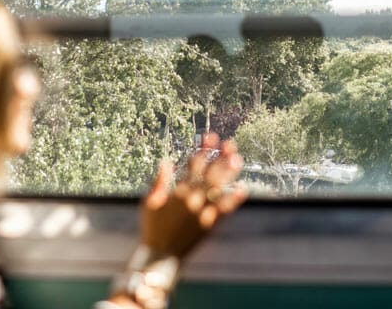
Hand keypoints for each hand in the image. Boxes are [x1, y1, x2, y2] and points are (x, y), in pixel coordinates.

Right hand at [140, 133, 246, 258]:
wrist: (160, 255)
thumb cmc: (153, 228)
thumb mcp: (149, 203)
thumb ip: (158, 182)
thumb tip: (165, 162)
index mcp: (178, 192)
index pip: (194, 165)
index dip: (204, 149)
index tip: (211, 137)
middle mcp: (192, 200)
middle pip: (209, 173)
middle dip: (220, 158)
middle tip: (231, 144)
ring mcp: (202, 212)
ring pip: (218, 188)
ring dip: (229, 174)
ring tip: (238, 159)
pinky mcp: (209, 225)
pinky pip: (223, 211)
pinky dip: (233, 200)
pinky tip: (242, 189)